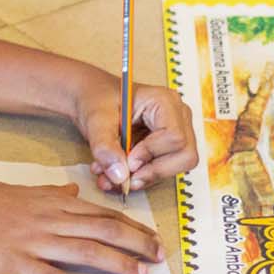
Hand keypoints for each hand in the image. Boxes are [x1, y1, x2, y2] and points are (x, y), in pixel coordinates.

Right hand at [0, 175, 161, 273]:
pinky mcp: (17, 263)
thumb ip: (53, 194)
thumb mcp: (25, 192)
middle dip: (135, 242)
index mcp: (53, 204)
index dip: (131, 226)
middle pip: (102, 230)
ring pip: (85, 250)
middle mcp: (50, 220)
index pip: (102, 214)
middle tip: (158, 256)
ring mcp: (34, 241)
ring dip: (117, 262)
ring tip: (140, 273)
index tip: (152, 237)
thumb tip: (74, 191)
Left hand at [72, 70, 198, 193]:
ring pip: (175, 168)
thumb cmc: (95, 96)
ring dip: (142, 177)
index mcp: (164, 101)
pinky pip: (162, 170)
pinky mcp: (165, 146)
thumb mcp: (95, 119)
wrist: (89, 95)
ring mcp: (174, 132)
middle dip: (152, 171)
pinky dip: (138, 177)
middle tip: (123, 177)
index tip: (128, 161)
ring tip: (110, 175)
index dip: (151, 154)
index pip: (174, 137)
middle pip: (184, 156)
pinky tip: (115, 172)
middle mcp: (176, 116)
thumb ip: (105, 146)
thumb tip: (119, 175)